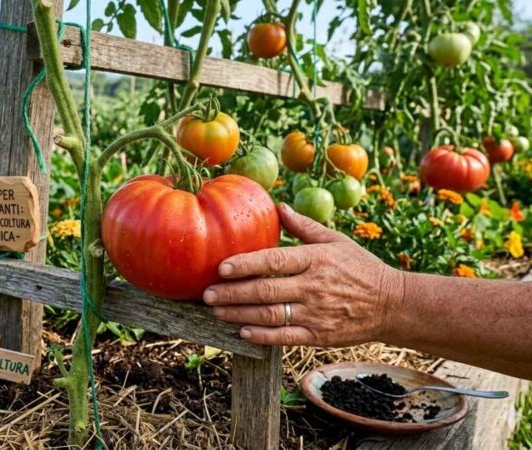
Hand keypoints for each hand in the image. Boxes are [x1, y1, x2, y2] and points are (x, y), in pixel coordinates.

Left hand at [203, 203, 404, 346]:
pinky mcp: (320, 336)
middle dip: (233, 293)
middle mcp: (314, 287)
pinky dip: (262, 336)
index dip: (245, 265)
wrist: (393, 304)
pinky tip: (243, 332)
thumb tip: (278, 206)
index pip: (273, 261)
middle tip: (207, 294)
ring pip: (271, 315)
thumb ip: (304, 226)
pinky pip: (285, 337)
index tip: (221, 268)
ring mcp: (316, 314)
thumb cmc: (360, 267)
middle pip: (266, 291)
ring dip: (240, 314)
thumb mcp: (336, 241)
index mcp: (315, 259)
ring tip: (216, 310)